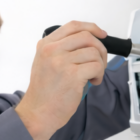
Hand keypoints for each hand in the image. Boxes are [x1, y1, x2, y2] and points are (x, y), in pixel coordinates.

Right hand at [14, 21, 107, 139]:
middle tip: (100, 62)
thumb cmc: (44, 92)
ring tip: (93, 76)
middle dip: (100, 48)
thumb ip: (61, 49)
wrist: (38, 113)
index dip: (92, 28)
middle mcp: (52, 50)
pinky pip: (97, 66)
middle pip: (87, 37)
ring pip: (94, 52)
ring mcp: (61, 61)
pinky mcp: (72, 75)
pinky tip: (93, 82)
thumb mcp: (44, 62)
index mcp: (46, 45)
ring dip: (100, 65)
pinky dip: (99, 74)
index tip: (102, 34)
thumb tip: (89, 43)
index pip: (73, 26)